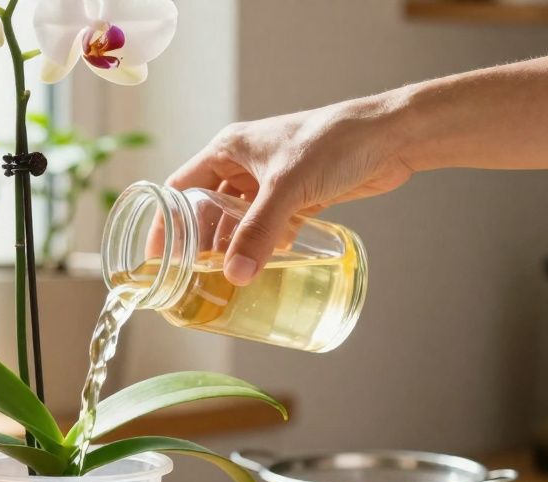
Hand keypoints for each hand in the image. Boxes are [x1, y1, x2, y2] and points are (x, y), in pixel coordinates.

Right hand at [167, 96, 415, 283]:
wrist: (390, 137)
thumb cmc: (334, 143)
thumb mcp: (288, 189)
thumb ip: (258, 233)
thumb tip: (235, 275)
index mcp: (228, 150)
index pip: (180, 187)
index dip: (165, 221)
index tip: (157, 256)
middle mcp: (244, 164)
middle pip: (208, 208)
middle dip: (201, 241)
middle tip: (192, 275)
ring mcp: (271, 180)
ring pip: (240, 219)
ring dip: (234, 246)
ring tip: (225, 277)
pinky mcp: (297, 195)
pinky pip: (269, 224)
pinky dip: (266, 243)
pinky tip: (266, 262)